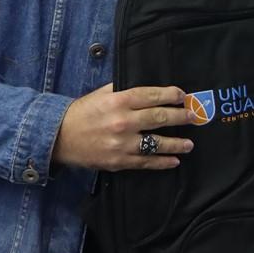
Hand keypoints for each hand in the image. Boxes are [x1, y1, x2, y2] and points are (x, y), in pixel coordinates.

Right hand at [53, 83, 193, 171]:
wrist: (59, 137)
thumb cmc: (82, 112)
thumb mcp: (101, 94)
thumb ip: (123, 90)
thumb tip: (149, 90)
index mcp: (119, 101)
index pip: (152, 95)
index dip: (171, 95)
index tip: (183, 96)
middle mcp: (123, 121)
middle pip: (159, 117)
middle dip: (180, 116)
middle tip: (194, 117)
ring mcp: (122, 143)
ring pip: (157, 142)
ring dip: (177, 143)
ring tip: (189, 143)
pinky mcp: (119, 161)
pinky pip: (146, 162)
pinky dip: (163, 162)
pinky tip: (174, 161)